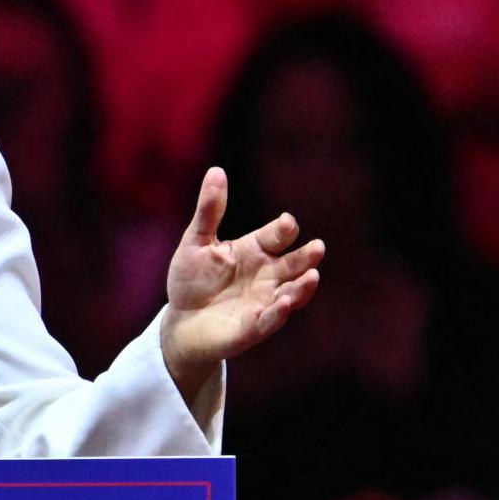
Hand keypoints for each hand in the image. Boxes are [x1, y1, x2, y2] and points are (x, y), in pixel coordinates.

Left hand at [160, 168, 323, 399]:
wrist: (180, 321)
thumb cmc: (191, 280)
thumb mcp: (196, 242)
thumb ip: (209, 211)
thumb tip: (216, 170)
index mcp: (255, 251)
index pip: (276, 236)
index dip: (283, 229)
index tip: (287, 223)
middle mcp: (266, 276)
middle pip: (293, 264)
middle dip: (306, 257)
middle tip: (318, 247)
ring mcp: (263, 302)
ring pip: (290, 293)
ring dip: (302, 287)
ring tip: (312, 276)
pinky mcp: (252, 328)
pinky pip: (269, 321)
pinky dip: (277, 313)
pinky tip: (282, 304)